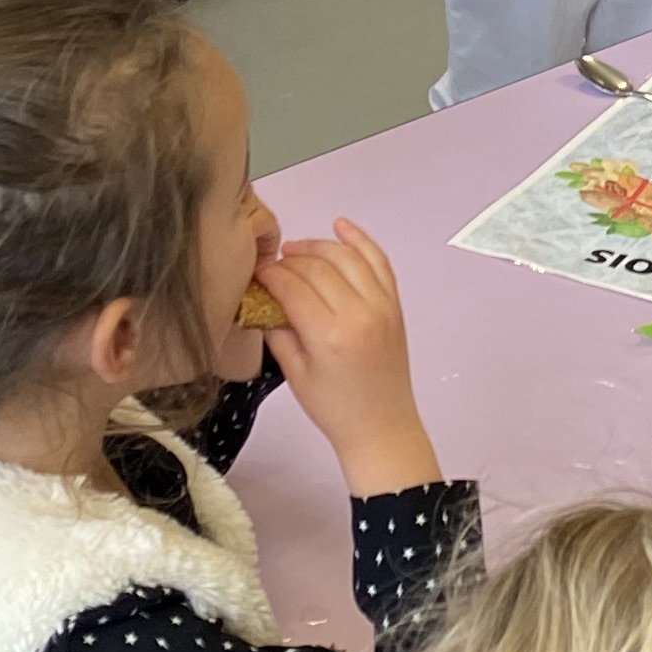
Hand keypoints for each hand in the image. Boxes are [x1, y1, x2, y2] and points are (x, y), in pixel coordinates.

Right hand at [256, 217, 437, 493]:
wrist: (381, 426)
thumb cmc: (334, 408)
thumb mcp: (294, 373)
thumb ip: (277, 331)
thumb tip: (262, 299)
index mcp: (330, 335)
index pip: (293, 287)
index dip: (270, 274)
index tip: (256, 272)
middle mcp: (359, 313)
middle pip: (318, 267)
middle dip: (290, 259)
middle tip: (272, 264)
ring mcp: (382, 305)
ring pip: (347, 256)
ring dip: (319, 245)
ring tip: (296, 249)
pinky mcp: (395, 305)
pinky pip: (379, 261)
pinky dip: (360, 240)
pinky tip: (341, 226)